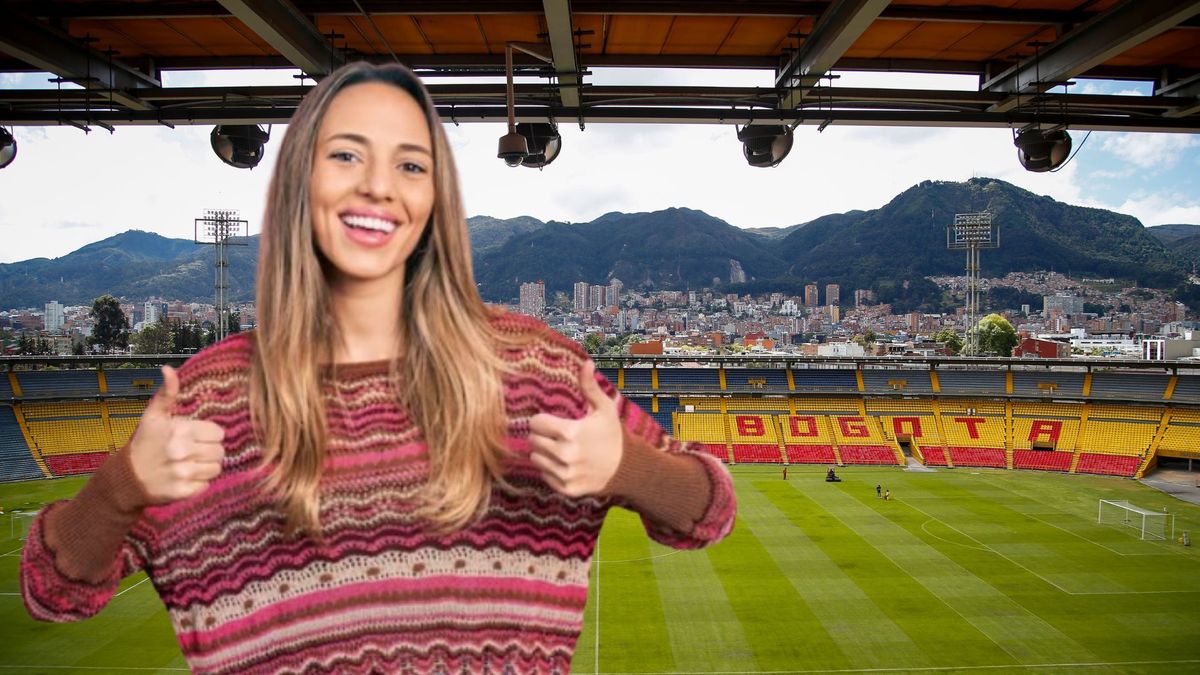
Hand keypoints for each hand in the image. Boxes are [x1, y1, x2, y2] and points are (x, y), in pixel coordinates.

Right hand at [128, 365, 225, 503]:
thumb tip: (169, 368)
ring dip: (206, 467)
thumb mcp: (153, 415)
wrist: (127, 477)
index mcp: (180, 430)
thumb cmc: (144, 443)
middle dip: (209, 451)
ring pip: (216, 469)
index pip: (218, 433)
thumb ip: (166, 393)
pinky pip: (206, 485)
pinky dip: (199, 483)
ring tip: (190, 464)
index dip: (209, 435)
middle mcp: (183, 451)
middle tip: (194, 451)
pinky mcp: (183, 492)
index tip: (197, 437)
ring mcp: (183, 473)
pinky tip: (186, 477)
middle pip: (220, 451)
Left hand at [528, 361, 622, 497]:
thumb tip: (586, 362)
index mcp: (570, 432)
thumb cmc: (612, 434)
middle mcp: (565, 454)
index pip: (535, 423)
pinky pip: (544, 475)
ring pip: (535, 458)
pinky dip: (551, 469)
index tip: (554, 422)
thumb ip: (590, 386)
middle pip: (532, 440)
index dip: (543, 420)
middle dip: (542, 436)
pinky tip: (567, 464)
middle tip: (559, 436)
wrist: (626, 468)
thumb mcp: (604, 408)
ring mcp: (565, 473)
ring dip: (545, 453)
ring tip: (563, 449)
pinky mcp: (565, 488)